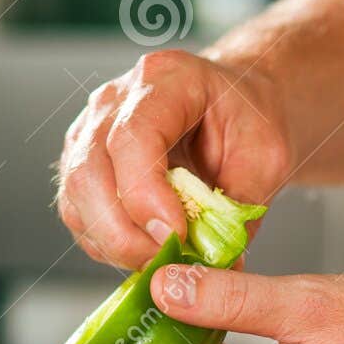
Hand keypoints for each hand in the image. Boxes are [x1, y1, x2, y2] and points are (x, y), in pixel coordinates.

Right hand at [56, 51, 292, 268]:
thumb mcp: (267, 158)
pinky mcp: (85, 164)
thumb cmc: (251, 120)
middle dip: (125, 232)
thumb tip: (216, 263)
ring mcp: (91, 130)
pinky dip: (107, 243)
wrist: (237, 107)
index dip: (146, 195)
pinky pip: (78, 212)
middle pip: (90, 171)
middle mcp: (117, 100)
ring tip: (162, 260)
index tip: (176, 234)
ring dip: (114, 243)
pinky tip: (144, 250)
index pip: (132, 138)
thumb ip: (240, 208)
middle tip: (168, 260)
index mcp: (168, 80)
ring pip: (76, 197)